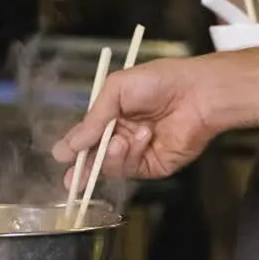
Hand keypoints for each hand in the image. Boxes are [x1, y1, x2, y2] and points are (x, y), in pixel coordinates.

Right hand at [51, 56, 238, 179]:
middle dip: (84, 168)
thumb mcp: (117, 89)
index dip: (73, 147)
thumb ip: (93, 118)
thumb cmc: (161, 81)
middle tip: (73, 178)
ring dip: (112, 154)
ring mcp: (138, 152)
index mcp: (113, 114)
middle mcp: (123, 135)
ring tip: (122, 137)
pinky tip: (143, 137)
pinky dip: (132, 154)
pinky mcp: (154, 165)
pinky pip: (132, 169)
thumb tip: (69, 145)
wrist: (197, 92)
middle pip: (96, 158)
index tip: (61, 156)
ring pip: (111, 166)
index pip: (87, 136)